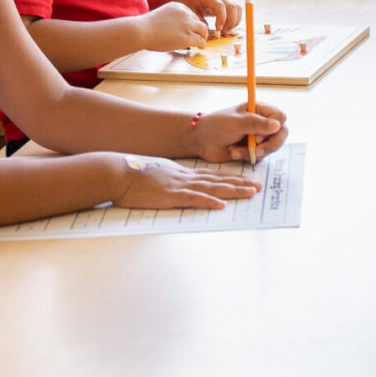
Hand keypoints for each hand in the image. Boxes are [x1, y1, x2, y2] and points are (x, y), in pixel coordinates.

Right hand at [113, 156, 259, 210]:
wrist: (117, 172)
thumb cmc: (132, 173)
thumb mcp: (156, 173)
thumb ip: (169, 179)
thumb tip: (176, 184)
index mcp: (181, 173)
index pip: (212, 175)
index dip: (230, 178)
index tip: (246, 180)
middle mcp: (185, 177)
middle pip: (218, 180)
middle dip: (239, 183)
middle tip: (258, 187)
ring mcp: (179, 186)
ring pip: (212, 188)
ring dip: (233, 191)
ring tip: (250, 193)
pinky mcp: (170, 196)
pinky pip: (193, 199)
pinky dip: (208, 202)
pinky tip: (221, 205)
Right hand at [142, 2, 209, 50]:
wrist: (141, 30)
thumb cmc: (145, 27)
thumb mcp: (161, 16)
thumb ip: (170, 20)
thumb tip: (174, 31)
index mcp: (178, 6)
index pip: (191, 14)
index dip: (192, 24)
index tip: (192, 29)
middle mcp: (185, 14)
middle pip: (199, 21)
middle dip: (199, 30)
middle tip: (200, 36)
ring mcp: (187, 25)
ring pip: (203, 31)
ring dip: (203, 37)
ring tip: (202, 42)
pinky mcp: (188, 37)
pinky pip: (201, 41)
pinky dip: (202, 45)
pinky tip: (200, 48)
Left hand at [175, 0, 242, 34]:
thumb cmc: (186, 4)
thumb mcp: (190, 13)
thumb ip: (200, 22)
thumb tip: (208, 33)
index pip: (220, 6)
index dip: (222, 18)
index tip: (218, 30)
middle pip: (232, 6)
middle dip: (230, 21)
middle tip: (223, 32)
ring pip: (237, 8)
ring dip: (235, 21)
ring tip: (226, 30)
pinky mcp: (225, 4)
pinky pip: (237, 10)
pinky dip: (236, 19)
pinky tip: (228, 26)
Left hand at [192, 101, 287, 162]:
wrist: (201, 141)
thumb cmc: (216, 126)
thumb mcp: (236, 123)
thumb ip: (256, 124)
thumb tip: (278, 126)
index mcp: (259, 110)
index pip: (280, 117)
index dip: (274, 128)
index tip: (258, 135)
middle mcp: (262, 123)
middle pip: (281, 134)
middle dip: (269, 145)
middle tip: (257, 150)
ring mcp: (259, 137)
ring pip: (271, 147)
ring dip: (254, 152)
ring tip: (235, 150)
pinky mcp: (253, 149)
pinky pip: (261, 156)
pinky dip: (248, 157)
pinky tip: (234, 152)